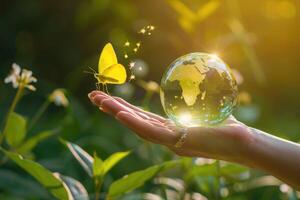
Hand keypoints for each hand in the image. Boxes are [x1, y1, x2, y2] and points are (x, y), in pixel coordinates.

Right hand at [88, 91, 253, 164]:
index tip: (109, 98)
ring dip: (117, 113)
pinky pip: (150, 132)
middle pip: (134, 121)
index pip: (141, 117)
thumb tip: (191, 76)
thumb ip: (192, 95)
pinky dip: (133, 122)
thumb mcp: (203, 105)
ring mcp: (169, 141)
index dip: (124, 107)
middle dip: (112, 108)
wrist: (242, 142)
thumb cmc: (225, 124)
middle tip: (93, 96)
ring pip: (137, 126)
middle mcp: (165, 136)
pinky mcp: (176, 142)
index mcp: (168, 128)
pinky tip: (118, 113)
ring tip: (99, 101)